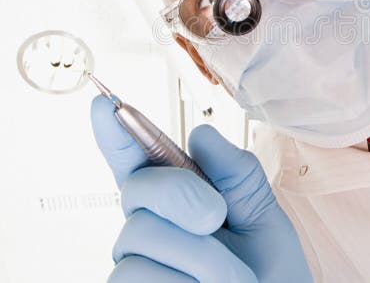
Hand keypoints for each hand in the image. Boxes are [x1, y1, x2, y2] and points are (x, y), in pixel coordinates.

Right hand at [90, 95, 312, 282]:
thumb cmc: (269, 277)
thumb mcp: (264, 221)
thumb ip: (238, 176)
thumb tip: (201, 134)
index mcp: (178, 205)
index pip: (139, 164)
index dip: (117, 134)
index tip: (100, 104)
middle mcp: (147, 233)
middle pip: (139, 191)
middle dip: (181, 194)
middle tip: (217, 219)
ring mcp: (135, 267)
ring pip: (139, 237)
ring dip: (198, 257)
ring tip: (227, 281)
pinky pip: (138, 276)